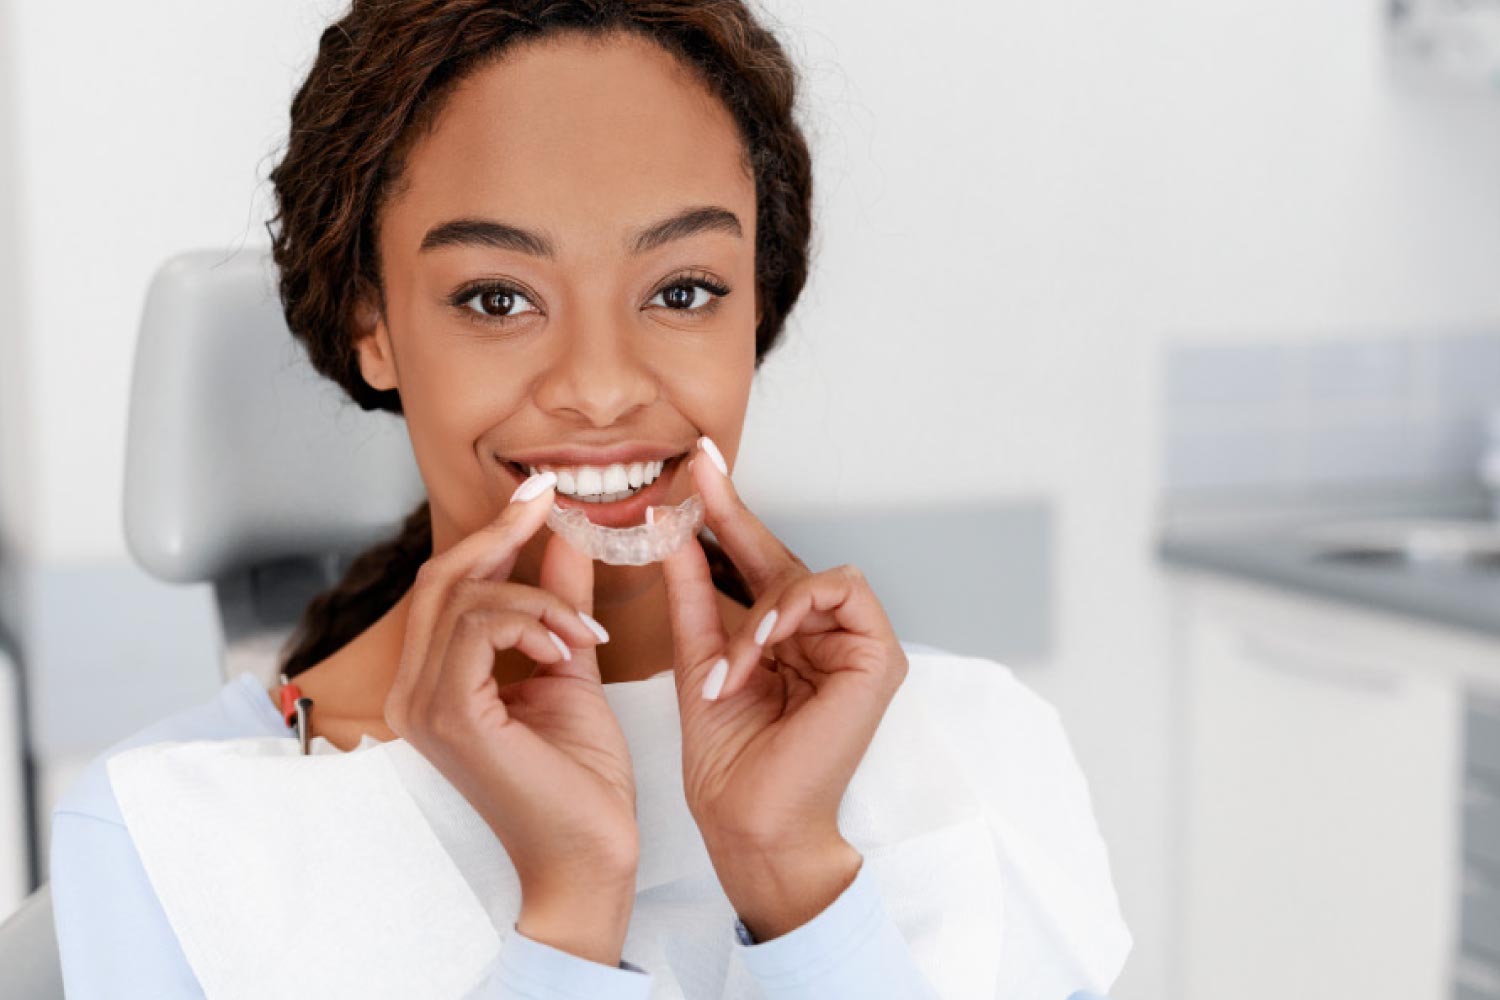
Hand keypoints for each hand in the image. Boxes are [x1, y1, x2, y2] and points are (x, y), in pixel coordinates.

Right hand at [383, 473, 638, 963]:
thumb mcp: (570, 668)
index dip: (492, 533)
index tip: (541, 494)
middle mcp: (413, 692)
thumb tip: (565, 539)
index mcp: (435, 683)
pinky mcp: (449, 716)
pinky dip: (532, 620)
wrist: (589, 858)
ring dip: (537, 596)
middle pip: (441, 579)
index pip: (447, 588)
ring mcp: (423, 705)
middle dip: (501, 532)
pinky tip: (569, 647)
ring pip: (464, 597)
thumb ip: (559, 605)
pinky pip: (480, 627)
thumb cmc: (580, 784)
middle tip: (552, 501)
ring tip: (582, 631)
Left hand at [657, 437, 908, 939]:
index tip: (696, 466)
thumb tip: (673, 528)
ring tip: (734, 662)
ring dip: (762, 608)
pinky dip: (794, 611)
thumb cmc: (728, 761)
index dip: (727, 513)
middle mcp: (824, 637)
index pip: (756, 563)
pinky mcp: (880, 657)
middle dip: (736, 517)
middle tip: (698, 472)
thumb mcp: (700, 657)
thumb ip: (693, 591)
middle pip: (784, 558)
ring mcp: (856, 646)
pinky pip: (839, 593)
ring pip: (810, 575)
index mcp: (785, 638)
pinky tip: (764, 641)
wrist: (749, 823)